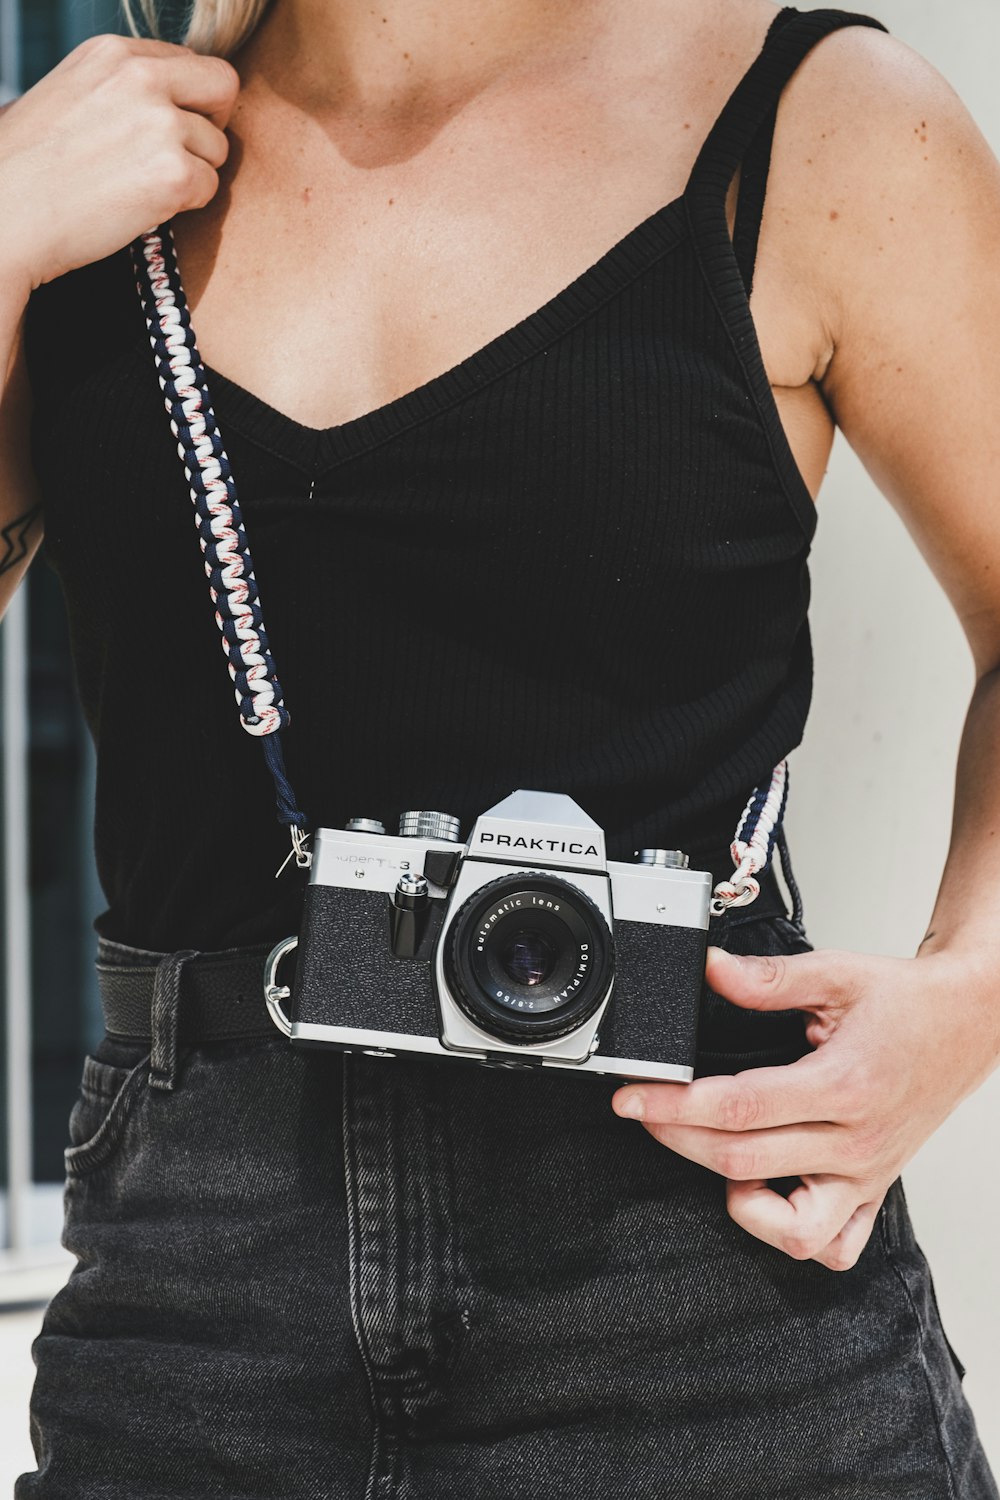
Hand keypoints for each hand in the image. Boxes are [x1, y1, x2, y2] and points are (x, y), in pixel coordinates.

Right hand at [0, 34, 238, 297]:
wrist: (6, 217)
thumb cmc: (27, 169)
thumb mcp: (69, 95)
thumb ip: (121, 87)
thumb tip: (167, 100)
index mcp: (112, 53)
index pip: (190, 62)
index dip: (189, 100)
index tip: (165, 129)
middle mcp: (140, 77)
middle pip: (223, 87)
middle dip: (212, 124)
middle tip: (180, 157)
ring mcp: (160, 123)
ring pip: (217, 149)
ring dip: (192, 174)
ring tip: (141, 187)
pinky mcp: (173, 173)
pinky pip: (210, 189)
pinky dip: (185, 206)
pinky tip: (142, 207)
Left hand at [612, 944, 999, 1269]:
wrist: (971, 1021)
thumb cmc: (910, 1003)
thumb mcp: (837, 973)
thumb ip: (768, 977)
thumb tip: (711, 971)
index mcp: (843, 1086)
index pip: (739, 1108)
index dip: (673, 1104)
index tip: (631, 1097)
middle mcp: (856, 1142)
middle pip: (742, 1160)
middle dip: (676, 1137)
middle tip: (644, 1112)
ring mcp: (867, 1174)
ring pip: (791, 1229)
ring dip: (739, 1198)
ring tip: (715, 1152)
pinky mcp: (874, 1190)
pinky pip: (832, 1246)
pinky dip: (789, 1232)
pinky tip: (765, 1190)